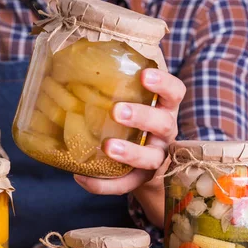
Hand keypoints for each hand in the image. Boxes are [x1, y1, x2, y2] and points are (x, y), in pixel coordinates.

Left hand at [74, 68, 185, 195]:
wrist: (142, 166)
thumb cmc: (132, 124)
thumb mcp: (132, 104)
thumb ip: (116, 88)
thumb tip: (72, 62)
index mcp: (164, 110)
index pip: (175, 93)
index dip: (163, 84)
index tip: (144, 75)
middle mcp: (166, 134)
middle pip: (164, 124)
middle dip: (142, 116)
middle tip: (117, 111)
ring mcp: (157, 159)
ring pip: (150, 158)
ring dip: (130, 152)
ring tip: (107, 147)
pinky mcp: (142, 181)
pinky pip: (125, 185)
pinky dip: (102, 184)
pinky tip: (80, 177)